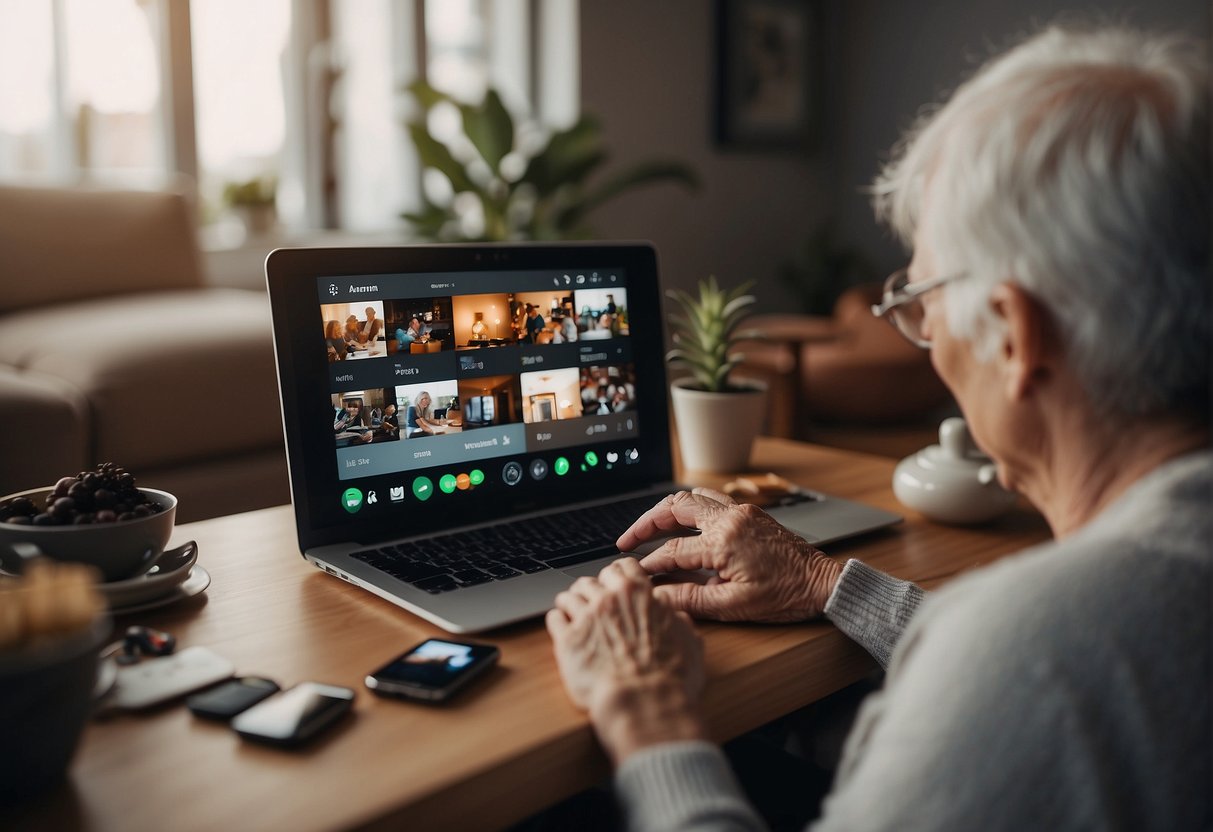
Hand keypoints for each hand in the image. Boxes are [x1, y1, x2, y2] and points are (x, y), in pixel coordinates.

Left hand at [547, 558, 705, 764]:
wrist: (644, 703)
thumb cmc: (670, 678)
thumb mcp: (689, 642)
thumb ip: (679, 622)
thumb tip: (676, 618)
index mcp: (639, 594)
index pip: (623, 567)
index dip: (618, 573)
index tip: (615, 580)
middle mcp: (609, 600)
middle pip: (592, 580)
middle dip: (592, 587)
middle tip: (592, 598)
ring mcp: (585, 618)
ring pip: (569, 596)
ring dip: (571, 601)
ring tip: (570, 609)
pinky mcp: (566, 641)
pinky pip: (554, 619)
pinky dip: (557, 620)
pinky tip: (560, 626)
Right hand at [617, 488, 843, 622]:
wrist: (822, 584)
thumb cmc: (784, 596)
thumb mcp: (734, 606)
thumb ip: (691, 599)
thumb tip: (658, 597)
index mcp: (723, 542)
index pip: (672, 551)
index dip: (650, 564)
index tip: (636, 574)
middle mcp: (729, 519)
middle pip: (674, 509)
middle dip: (646, 523)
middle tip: (627, 540)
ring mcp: (740, 511)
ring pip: (692, 497)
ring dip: (667, 510)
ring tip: (649, 527)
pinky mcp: (750, 512)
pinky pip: (712, 498)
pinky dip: (691, 505)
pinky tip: (684, 519)